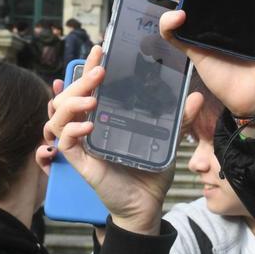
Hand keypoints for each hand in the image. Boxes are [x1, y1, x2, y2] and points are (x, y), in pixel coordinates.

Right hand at [39, 46, 202, 236]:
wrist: (146, 204)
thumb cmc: (150, 171)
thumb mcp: (167, 140)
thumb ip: (179, 119)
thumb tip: (195, 96)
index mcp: (104, 117)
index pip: (89, 87)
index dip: (89, 67)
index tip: (99, 49)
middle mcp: (88, 127)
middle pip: (69, 96)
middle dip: (80, 80)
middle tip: (99, 71)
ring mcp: (81, 144)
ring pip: (59, 115)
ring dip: (72, 102)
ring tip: (93, 99)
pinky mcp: (80, 162)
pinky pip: (64, 142)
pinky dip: (73, 130)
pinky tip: (89, 125)